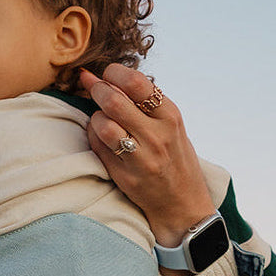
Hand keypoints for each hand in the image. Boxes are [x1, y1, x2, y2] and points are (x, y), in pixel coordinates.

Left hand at [79, 66, 216, 250]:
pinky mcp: (124, 176)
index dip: (114, 73)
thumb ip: (144, 103)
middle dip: (98, 89)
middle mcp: (157, 136)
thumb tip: (108, 77)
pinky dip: (93, 135)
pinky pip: (97, 146)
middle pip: (114, 101)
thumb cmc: (173, 156)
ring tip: (101, 116)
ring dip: (95, 116)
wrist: (182, 203)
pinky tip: (100, 135)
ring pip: (102, 124)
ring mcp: (140, 158)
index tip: (108, 74)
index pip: (136, 83)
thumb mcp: (170, 125)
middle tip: (94, 88)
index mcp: (170, 117)